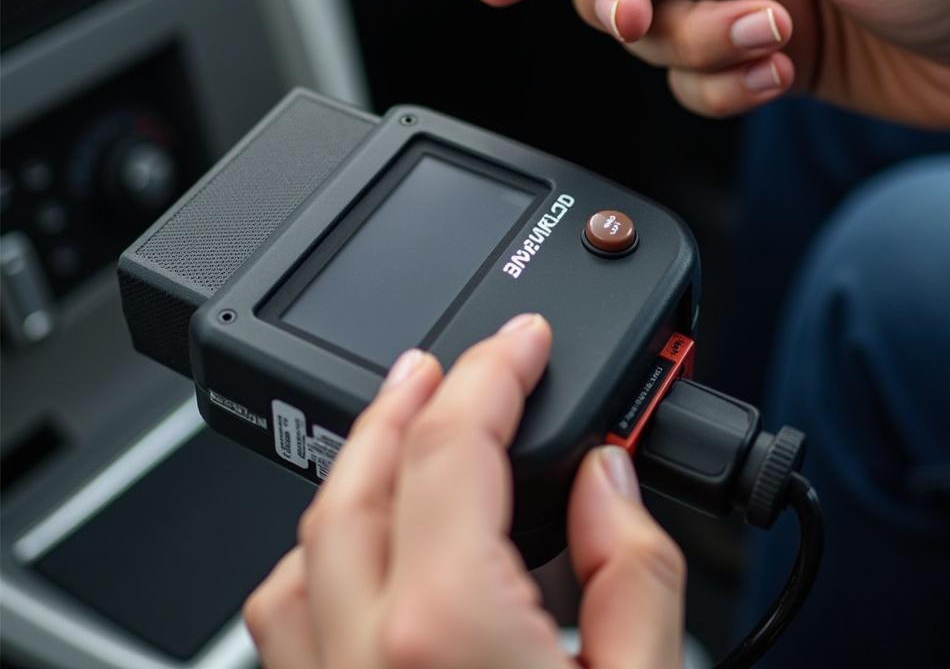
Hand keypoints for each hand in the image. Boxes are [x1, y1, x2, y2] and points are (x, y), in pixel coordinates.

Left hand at [244, 313, 684, 668]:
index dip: (497, 367)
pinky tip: (370, 553)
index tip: (527, 339)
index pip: (453, 443)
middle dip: (403, 398)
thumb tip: (609, 480)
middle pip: (354, 477)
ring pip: (301, 548)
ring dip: (351, 473)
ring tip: (401, 435)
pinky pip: (286, 621)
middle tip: (444, 360)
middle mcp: (358, 659)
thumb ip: (637, 573)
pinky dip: (321, 558)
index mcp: (446, 632)